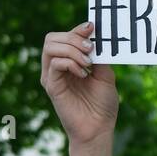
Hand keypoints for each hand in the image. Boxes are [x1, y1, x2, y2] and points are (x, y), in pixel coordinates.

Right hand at [40, 20, 117, 146]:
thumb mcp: (106, 75)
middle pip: (52, 38)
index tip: (92, 27)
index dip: (77, 29)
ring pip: (50, 47)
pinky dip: (70, 63)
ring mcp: (52, 77)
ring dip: (72, 49)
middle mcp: (57, 68)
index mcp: (70, 62)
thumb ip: (100, 57)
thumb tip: (97, 38)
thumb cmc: (103, 105)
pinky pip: (54, 64)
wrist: (99, 128)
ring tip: (88, 62)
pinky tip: (83, 73)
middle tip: (90, 48)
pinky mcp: (52, 86)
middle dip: (73, 37)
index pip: (64, 36)